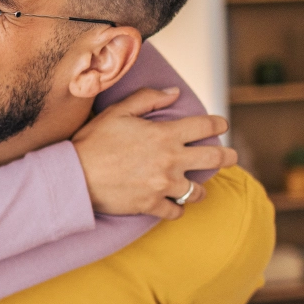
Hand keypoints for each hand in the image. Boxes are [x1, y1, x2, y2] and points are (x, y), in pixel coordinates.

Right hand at [72, 87, 236, 219]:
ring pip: (198, 191)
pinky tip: (173, 205)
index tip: (221, 125)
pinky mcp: (151, 205)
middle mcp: (170, 161)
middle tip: (230, 156)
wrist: (74, 177)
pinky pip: (176, 212)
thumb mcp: (117, 112)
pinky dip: (176, 209)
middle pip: (216, 159)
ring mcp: (163, 186)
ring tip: (196, 187)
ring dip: (199, 188)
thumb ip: (147, 98)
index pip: (206, 126)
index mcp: (164, 135)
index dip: (218, 124)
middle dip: (228, 156)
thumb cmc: (92, 142)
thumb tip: (174, 92)